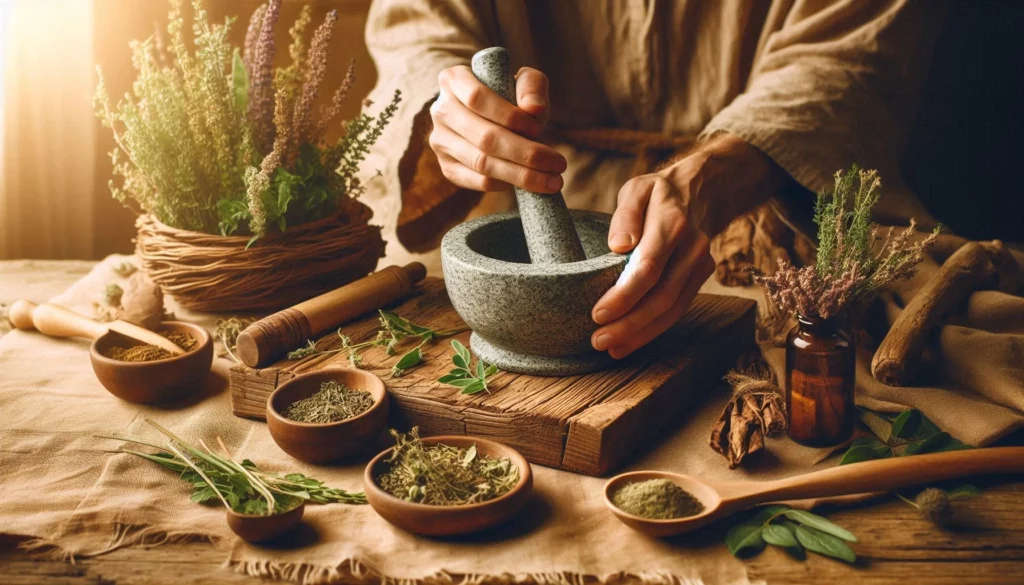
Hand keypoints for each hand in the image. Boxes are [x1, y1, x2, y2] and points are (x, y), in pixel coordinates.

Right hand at [428, 65, 566, 192]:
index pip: (477, 98)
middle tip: (559, 165)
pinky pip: (477, 181)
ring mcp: (440, 141)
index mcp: (454, 80)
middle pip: (484, 138)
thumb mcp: (523, 81)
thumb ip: (532, 87)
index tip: (539, 128)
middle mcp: (441, 110)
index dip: (510, 116)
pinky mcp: (447, 166)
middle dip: (526, 154)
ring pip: (482, 163)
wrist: (487, 116)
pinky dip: (505, 184)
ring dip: (520, 175)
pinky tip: (529, 184)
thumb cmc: (509, 95)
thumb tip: (534, 109)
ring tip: (552, 180)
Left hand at [590, 168, 714, 358]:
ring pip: (672, 309)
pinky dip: (653, 329)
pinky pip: (678, 309)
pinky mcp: (701, 277)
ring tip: (610, 347)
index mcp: (673, 223)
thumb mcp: (637, 189)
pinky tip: (629, 342)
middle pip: (662, 296)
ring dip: (640, 333)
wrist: (697, 192)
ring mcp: (701, 265)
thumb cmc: (656, 194)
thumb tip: (619, 245)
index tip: (597, 314)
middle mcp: (693, 247)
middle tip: (598, 340)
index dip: (624, 295)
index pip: (648, 267)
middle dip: (629, 323)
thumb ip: (626, 214)